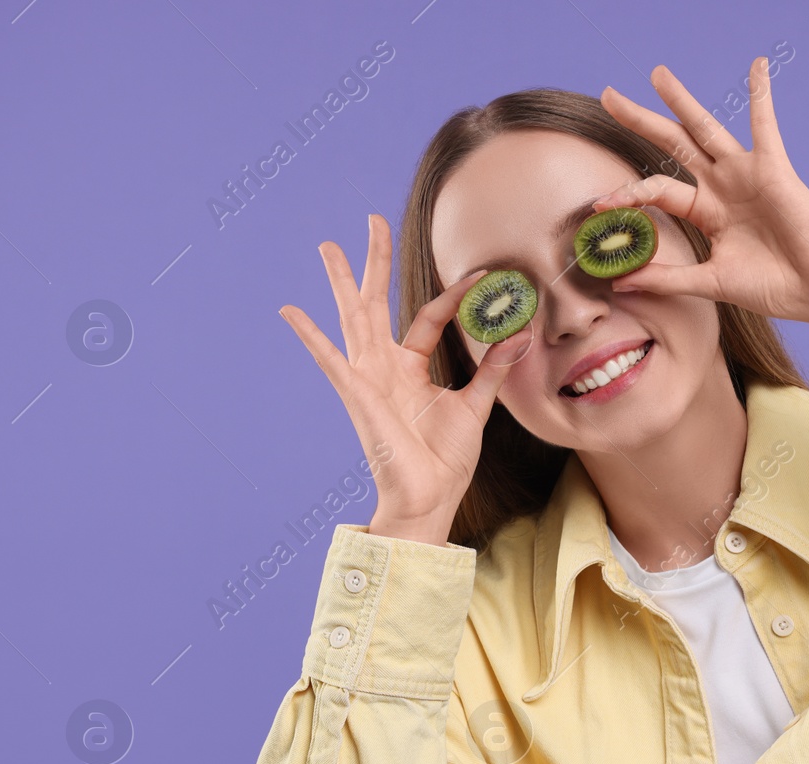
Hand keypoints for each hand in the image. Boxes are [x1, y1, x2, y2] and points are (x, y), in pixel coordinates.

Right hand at [278, 214, 535, 544]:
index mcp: (410, 368)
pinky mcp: (357, 394)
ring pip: (351, 318)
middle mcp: (384, 367)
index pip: (427, 316)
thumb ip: (493, 368)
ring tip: (327, 246)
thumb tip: (519, 333)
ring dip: (340, 281)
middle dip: (373, 263)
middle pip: (375, 303)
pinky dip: (309, 335)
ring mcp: (367, 378)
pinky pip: (329, 359)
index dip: (454, 295)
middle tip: (371, 220)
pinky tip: (289, 311)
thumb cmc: (444, 460)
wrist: (428, 498)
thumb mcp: (476, 405)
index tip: (482, 275)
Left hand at [592, 58, 808, 333]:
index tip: (597, 204)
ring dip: (681, 101)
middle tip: (610, 96)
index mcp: (708, 213)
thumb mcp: (710, 283)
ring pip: (705, 129)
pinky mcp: (772, 169)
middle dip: (642, 121)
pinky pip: (765, 125)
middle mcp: (722, 187)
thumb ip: (667, 278)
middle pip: (673, 145)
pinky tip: (757, 66)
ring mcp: (745, 175)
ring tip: (657, 75)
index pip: (657, 191)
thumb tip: (620, 282)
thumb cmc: (774, 287)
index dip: (627, 194)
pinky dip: (761, 94)